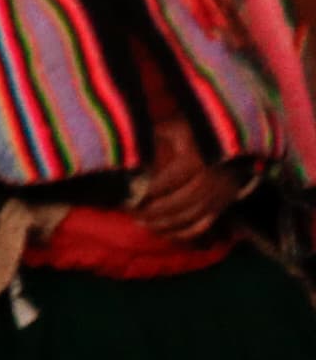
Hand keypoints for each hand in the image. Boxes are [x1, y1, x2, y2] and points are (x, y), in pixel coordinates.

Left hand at [130, 114, 229, 242]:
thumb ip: (153, 135)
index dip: (151, 190)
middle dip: (156, 211)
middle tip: (134, 214)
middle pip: (181, 202)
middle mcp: (212, 180)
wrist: (230, 137)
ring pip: (192, 217)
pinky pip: (204, 224)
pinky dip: (185, 233)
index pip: (171, 179)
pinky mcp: (223, 204)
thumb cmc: (195, 130)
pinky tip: (166, 233)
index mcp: (198, 160)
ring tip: (144, 224)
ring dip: (167, 224)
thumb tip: (128, 146)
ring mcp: (220, 194)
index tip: (131, 195)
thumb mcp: (174, 126)